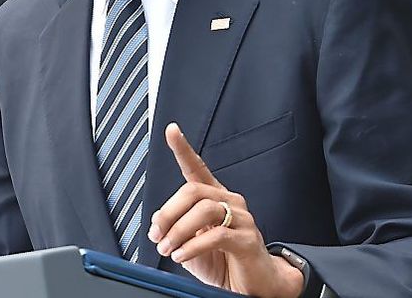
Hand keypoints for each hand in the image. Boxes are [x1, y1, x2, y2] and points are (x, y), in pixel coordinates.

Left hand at [147, 124, 303, 297]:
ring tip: (169, 249)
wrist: (254, 286)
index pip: (197, 167)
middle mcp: (230, 201)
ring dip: (179, 231)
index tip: (171, 130)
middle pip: (193, 191)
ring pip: (204, 210)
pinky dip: (193, 246)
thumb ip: (174, 227)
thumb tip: (156, 219)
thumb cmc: (224, 262)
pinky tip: (183, 255)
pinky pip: (217, 235)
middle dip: (168, 212)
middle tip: (157, 234)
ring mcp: (242, 218)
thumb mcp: (190, 243)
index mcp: (214, 198)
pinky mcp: (248, 239)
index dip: (183, 148)